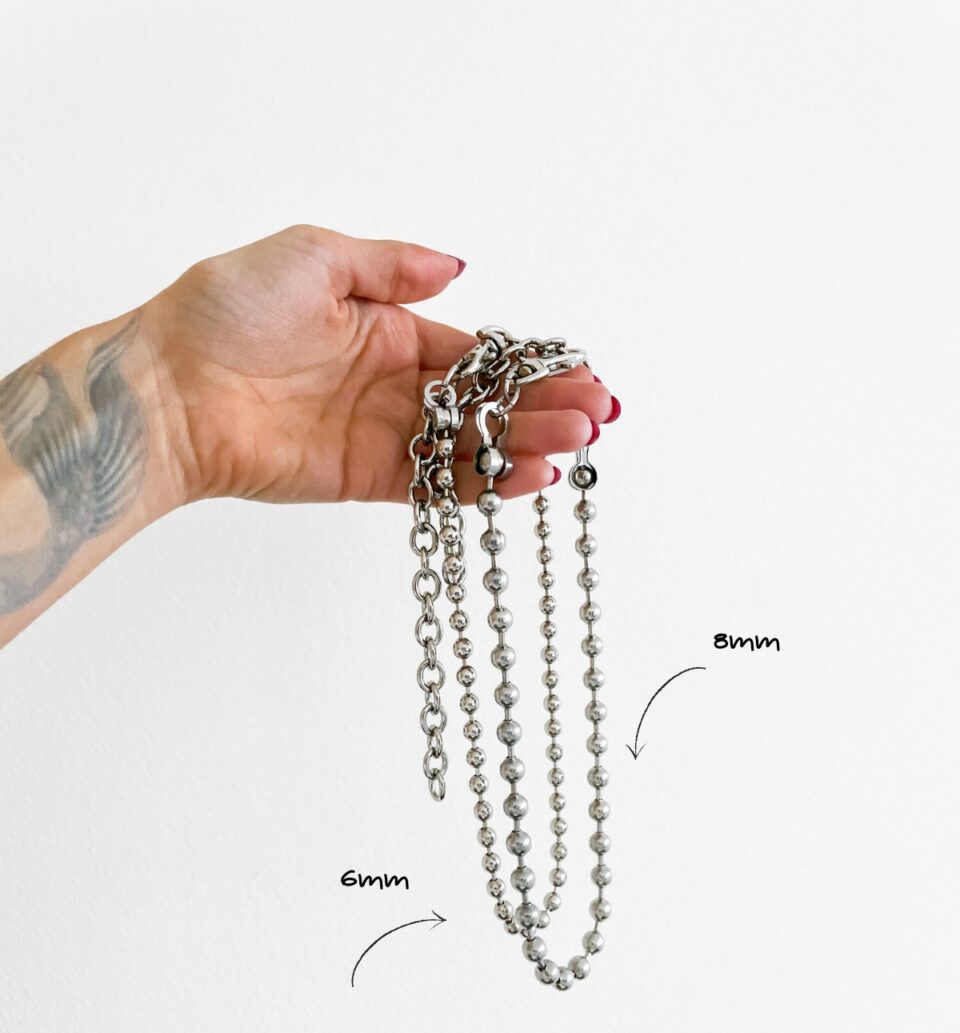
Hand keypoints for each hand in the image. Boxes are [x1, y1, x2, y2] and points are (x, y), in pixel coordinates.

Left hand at [144, 224, 615, 505]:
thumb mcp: (314, 256)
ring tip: (578, 446)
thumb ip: (391, 267)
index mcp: (385, 329)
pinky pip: (435, 483)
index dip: (528, 364)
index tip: (580, 371)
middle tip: (597, 415)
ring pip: (469, 445)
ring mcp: (379, 435)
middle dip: (542, 407)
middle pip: (483, 402)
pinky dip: (482, 483)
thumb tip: (458, 267)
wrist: (168, 387)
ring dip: (525, 445)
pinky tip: (528, 476)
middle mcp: (389, 385)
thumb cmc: (226, 310)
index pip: (474, 352)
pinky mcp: (362, 480)